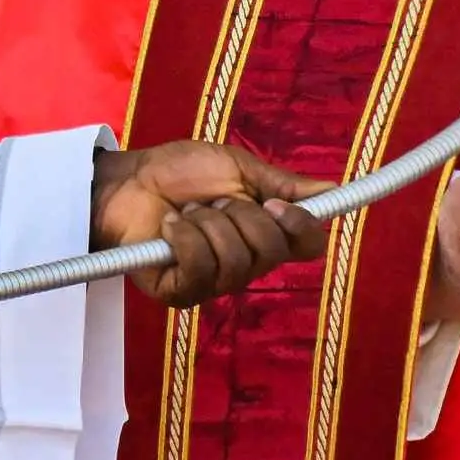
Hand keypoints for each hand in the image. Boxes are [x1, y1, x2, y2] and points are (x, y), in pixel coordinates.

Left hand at [92, 140, 330, 307]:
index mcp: (266, 233)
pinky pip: (201, 269)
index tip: (276, 203)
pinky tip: (170, 225)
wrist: (128, 181)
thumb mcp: (238, 168)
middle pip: (271, 251)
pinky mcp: (181, 292)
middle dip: (239, 214)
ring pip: (235, 260)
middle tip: (213, 200)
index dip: (301, 227)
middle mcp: (247, 263)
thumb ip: (283, 182)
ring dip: (207, 223)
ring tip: (186, 212)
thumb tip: (330, 189)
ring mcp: (214, 282)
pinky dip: (184, 237)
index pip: (309, 247)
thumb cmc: (180, 173)